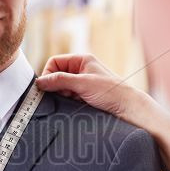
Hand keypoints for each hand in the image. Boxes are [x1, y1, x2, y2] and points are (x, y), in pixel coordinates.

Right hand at [37, 53, 169, 170]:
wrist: (130, 110)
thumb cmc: (112, 93)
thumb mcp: (83, 83)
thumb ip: (60, 80)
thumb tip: (39, 82)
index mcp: (82, 60)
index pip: (54, 62)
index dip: (48, 74)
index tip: (46, 87)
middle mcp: (81, 71)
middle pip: (56, 76)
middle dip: (54, 87)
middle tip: (58, 97)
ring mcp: (82, 85)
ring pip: (61, 89)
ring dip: (61, 96)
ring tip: (69, 103)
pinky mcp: (84, 98)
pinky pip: (68, 99)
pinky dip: (66, 103)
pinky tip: (72, 109)